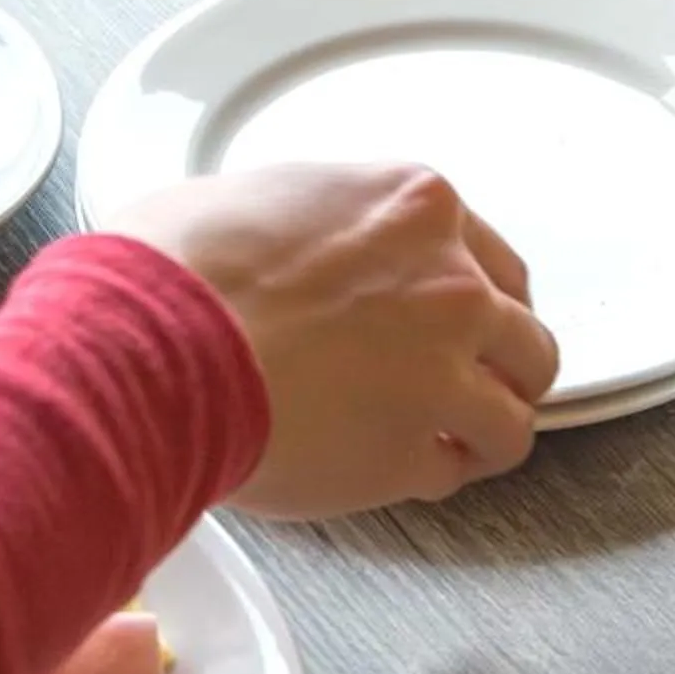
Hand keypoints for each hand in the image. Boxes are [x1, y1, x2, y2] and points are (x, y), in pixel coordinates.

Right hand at [109, 163, 559, 516]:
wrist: (146, 345)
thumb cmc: (173, 268)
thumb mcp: (260, 195)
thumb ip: (324, 225)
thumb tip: (306, 247)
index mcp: (418, 208)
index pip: (496, 266)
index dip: (481, 308)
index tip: (466, 332)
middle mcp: (452, 287)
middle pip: (528, 344)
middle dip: (502, 374)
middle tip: (469, 393)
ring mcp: (440, 374)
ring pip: (513, 421)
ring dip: (482, 437)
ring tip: (446, 448)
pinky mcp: (409, 453)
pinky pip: (448, 474)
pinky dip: (425, 478)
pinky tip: (386, 471)